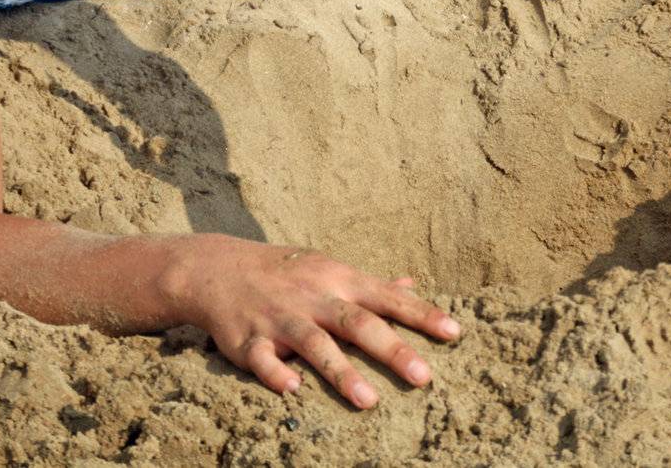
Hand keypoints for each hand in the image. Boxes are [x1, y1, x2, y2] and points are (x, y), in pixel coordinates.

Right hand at [171, 235, 460, 408]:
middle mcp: (313, 298)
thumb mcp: (329, 269)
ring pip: (313, 343)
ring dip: (340, 371)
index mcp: (338, 281)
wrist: (216, 267)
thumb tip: (412, 285)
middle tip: (424, 377)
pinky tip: (293, 391)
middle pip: (357, 323)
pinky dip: (275, 372)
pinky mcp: (246, 339)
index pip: (387, 298)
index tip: (454, 333)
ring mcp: (279, 318)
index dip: (421, 314)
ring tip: (369, 401)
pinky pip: (261, 358)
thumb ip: (371, 285)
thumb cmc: (286, 273)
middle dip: (391, 348)